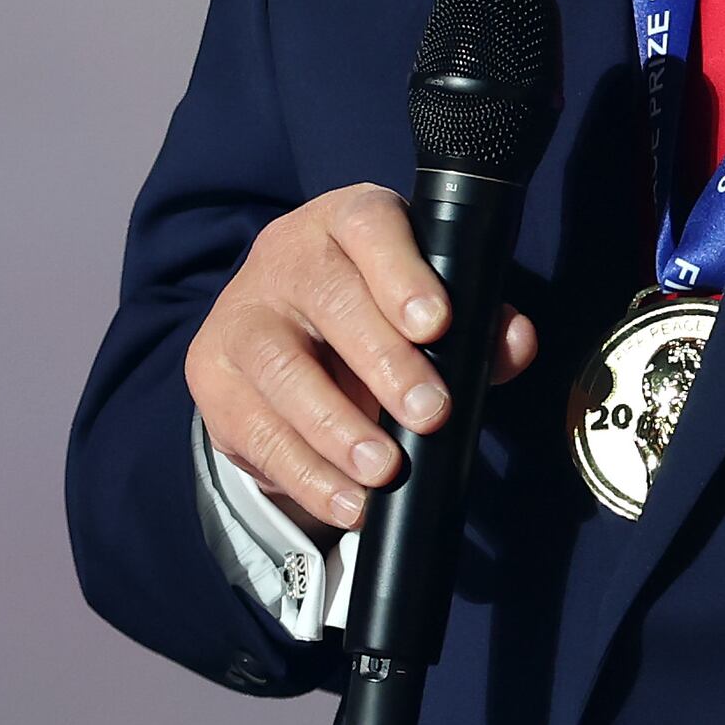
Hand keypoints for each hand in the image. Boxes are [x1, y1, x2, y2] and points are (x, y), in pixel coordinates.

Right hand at [184, 185, 540, 527]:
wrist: (292, 337)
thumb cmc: (381, 315)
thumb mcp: (433, 310)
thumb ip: (479, 325)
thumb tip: (515, 342)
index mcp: (348, 224)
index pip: (369, 226)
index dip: (402, 273)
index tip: (437, 324)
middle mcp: (286, 259)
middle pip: (327, 299)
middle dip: (384, 362)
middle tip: (431, 413)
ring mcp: (241, 316)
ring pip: (280, 368)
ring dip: (337, 427)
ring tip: (385, 469)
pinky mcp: (210, 376)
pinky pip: (255, 430)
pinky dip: (306, 474)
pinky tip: (347, 499)